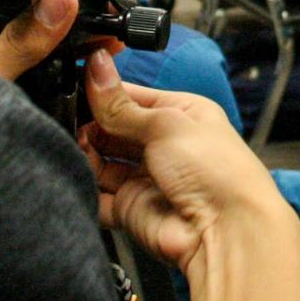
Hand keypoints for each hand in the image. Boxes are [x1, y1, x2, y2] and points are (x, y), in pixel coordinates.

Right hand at [78, 49, 291, 274]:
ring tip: (75, 147)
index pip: (132, 97)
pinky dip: (84, 188)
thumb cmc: (217, 172)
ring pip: (101, 162)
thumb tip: (96, 68)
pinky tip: (78, 174)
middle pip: (113, 129)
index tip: (75, 87)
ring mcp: (147, 179)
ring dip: (85, 154)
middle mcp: (164, 146)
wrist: (225, 232)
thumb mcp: (166, 125)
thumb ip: (122, 105)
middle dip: (91, 125)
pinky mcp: (132, 210)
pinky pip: (98, 197)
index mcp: (182, 115)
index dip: (104, 93)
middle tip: (74, 123)